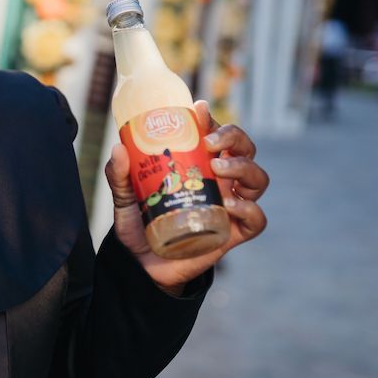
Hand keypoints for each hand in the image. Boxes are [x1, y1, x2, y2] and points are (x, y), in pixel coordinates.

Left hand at [104, 100, 269, 292]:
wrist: (142, 265)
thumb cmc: (140, 224)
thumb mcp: (124, 197)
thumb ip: (119, 174)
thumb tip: (118, 149)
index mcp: (200, 164)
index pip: (217, 134)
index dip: (214, 121)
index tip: (199, 112)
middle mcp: (220, 181)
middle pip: (246, 149)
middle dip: (235, 138)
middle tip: (210, 144)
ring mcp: (230, 205)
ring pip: (258, 178)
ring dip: (244, 167)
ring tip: (218, 169)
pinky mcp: (233, 232)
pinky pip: (257, 219)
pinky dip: (249, 209)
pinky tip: (229, 204)